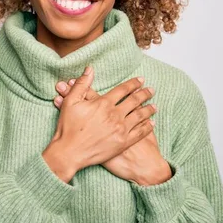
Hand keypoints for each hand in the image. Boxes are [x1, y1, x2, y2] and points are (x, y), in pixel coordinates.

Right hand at [53, 77, 171, 185]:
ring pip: (140, 116)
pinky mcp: (123, 143)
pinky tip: (151, 123)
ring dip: (149, 109)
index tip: (140, 80)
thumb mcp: (70, 102)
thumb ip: (82, 84)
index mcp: (103, 104)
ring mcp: (120, 129)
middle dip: (144, 94)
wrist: (70, 153)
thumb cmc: (68, 128)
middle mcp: (115, 115)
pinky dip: (147, 127)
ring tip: (154, 105)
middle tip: (152, 90)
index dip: (133, 84)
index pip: (123, 90)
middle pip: (134, 101)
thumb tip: (90, 69)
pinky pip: (139, 133)